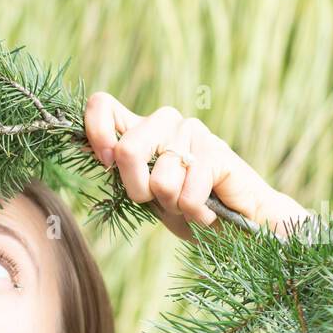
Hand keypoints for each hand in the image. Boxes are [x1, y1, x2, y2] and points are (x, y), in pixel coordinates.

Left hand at [83, 91, 310, 240]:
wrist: (236, 226)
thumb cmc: (187, 208)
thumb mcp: (145, 193)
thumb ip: (122, 170)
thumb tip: (99, 153)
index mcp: (141, 130)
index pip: (103, 105)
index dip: (96, 133)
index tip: (106, 164)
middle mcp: (165, 123)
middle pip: (127, 150)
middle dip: (138, 190)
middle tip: (160, 200)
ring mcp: (192, 132)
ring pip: (160, 180)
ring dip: (173, 205)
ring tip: (189, 203)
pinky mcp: (217, 152)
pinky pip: (188, 194)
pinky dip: (196, 214)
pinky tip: (209, 208)